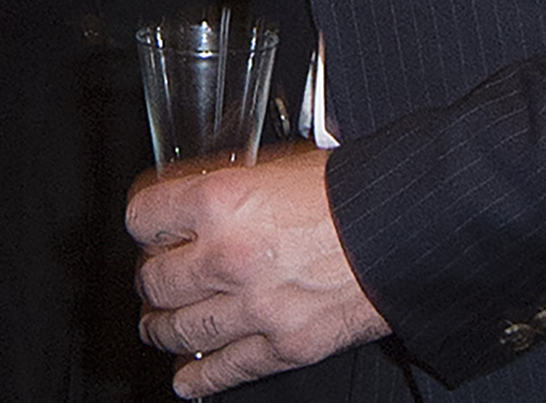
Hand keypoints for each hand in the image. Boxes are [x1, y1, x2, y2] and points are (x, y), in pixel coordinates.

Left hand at [127, 145, 388, 395]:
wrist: (402, 233)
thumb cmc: (350, 194)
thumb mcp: (276, 166)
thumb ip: (229, 186)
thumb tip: (199, 198)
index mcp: (220, 203)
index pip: (143, 218)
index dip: (143, 224)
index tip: (148, 230)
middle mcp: (226, 257)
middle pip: (153, 278)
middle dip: (150, 277)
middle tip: (155, 276)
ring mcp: (252, 308)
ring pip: (178, 329)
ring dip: (162, 327)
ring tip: (159, 324)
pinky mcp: (282, 346)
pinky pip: (226, 370)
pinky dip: (201, 379)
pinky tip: (188, 379)